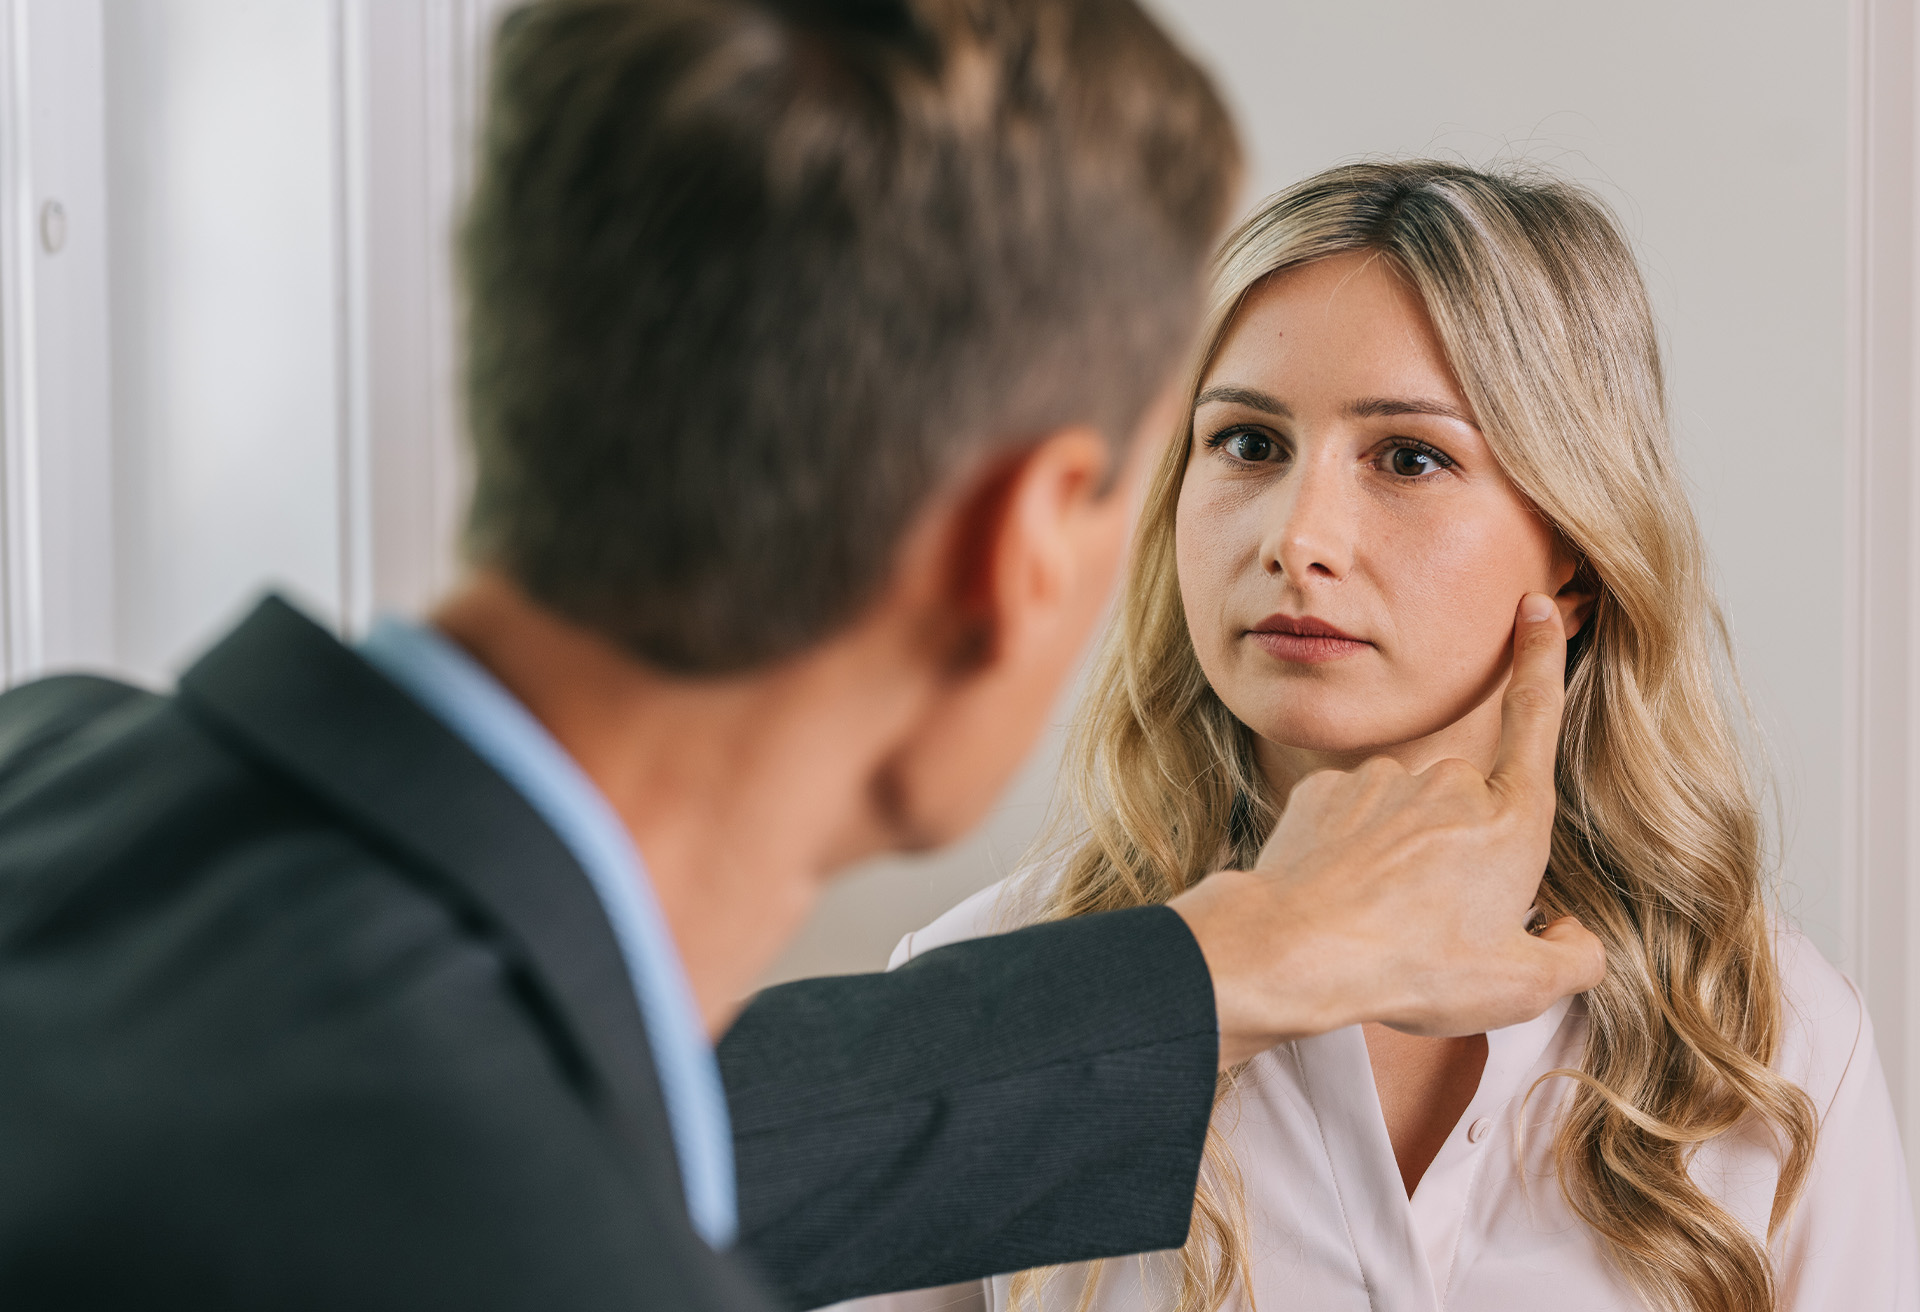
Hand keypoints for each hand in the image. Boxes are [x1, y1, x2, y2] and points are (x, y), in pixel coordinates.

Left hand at [1169, 592, 1606, 1066]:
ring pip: (1406, 813)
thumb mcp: (1521, 987)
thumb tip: (1570, 935)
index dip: (1542, 661)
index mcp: (1510, 820)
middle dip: (1459, 852)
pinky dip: (1352, 850)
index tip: (1536, 607)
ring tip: (1381, 916)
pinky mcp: (1324, 792)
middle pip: (1467, 807)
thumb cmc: (1410, 966)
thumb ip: (1572, 958)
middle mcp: (1448, 783)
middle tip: (1433, 922)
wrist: (1298, 949)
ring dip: (1402, 852)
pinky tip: (1343, 894)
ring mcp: (1381, 782)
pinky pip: (1352, 817)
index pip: (1537, 721)